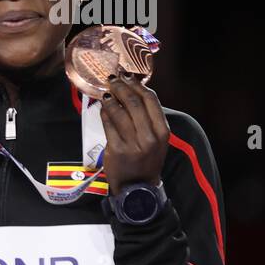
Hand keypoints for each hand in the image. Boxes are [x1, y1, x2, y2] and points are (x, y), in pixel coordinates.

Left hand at [100, 74, 169, 191]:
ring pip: (120, 113)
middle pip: (134, 103)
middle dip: (122, 88)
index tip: (128, 77)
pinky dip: (104, 113)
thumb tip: (133, 93)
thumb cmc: (146, 160)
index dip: (138, 86)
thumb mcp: (156, 140)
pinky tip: (102, 107)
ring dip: (111, 98)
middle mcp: (150, 137)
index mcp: (162, 132)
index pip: (151, 101)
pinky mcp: (117, 149)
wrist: (138, 188)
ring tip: (105, 91)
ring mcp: (133, 143)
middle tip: (112, 79)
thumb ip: (148, 119)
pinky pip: (109, 125)